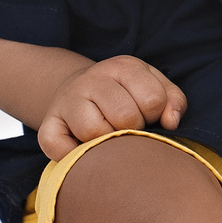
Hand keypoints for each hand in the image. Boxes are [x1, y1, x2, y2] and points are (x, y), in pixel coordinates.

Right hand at [38, 55, 185, 159]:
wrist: (79, 88)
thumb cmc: (125, 93)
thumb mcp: (154, 85)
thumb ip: (172, 100)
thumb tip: (170, 122)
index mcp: (123, 67)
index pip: (153, 99)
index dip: (155, 114)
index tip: (147, 115)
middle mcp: (92, 79)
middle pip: (125, 116)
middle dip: (133, 129)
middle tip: (127, 128)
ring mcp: (68, 101)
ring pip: (93, 132)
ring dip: (106, 143)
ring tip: (108, 136)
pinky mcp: (49, 124)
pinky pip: (58, 147)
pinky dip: (72, 156)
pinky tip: (82, 149)